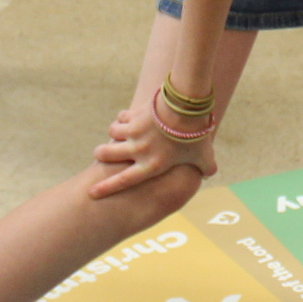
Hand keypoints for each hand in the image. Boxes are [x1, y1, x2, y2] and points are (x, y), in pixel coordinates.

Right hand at [91, 101, 217, 196]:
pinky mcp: (134, 116)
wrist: (186, 108)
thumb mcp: (203, 156)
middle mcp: (138, 151)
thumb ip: (206, 168)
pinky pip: (121, 117)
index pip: (123, 181)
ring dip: (114, 134)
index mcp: (151, 166)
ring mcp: (134, 132)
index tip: (92, 193)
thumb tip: (210, 173)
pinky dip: (122, 118)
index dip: (106, 189)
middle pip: (107, 154)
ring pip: (113, 134)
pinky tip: (128, 117)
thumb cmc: (195, 135)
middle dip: (100, 154)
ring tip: (119, 133)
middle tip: (99, 154)